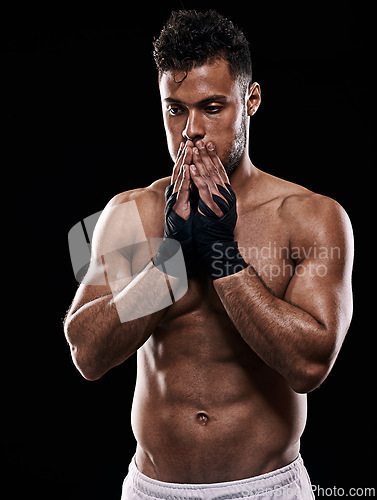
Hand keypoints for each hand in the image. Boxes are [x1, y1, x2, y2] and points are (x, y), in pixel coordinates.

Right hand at [153, 141, 195, 274]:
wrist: (178, 248)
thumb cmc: (185, 231)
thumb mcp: (190, 211)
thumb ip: (191, 199)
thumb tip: (195, 189)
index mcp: (180, 195)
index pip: (183, 173)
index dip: (186, 159)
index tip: (191, 145)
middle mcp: (175, 196)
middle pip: (180, 172)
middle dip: (184, 156)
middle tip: (189, 140)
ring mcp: (175, 202)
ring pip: (180, 178)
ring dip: (184, 163)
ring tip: (188, 149)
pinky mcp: (177, 209)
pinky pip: (182, 191)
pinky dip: (185, 179)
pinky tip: (188, 169)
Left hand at [190, 140, 229, 217]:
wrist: (219, 238)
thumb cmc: (218, 224)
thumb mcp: (220, 206)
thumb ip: (219, 194)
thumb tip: (216, 183)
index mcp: (227, 191)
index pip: (220, 170)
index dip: (214, 157)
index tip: (209, 145)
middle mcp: (224, 192)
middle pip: (214, 169)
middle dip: (206, 154)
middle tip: (200, 141)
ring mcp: (218, 197)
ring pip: (208, 175)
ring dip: (200, 161)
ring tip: (194, 149)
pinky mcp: (210, 203)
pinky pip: (202, 187)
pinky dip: (196, 176)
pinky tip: (191, 167)